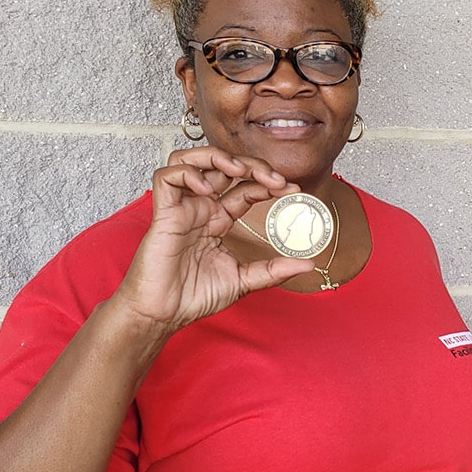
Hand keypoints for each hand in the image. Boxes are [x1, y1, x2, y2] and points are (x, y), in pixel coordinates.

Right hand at [109, 147, 315, 332]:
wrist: (163, 314)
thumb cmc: (194, 297)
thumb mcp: (243, 281)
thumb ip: (273, 270)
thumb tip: (308, 264)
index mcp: (219, 220)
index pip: (246, 188)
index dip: (268, 182)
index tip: (292, 189)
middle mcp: (201, 209)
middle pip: (223, 167)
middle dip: (252, 164)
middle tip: (275, 178)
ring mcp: (181, 208)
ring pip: (190, 160)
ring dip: (216, 157)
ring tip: (239, 169)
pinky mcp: (163, 214)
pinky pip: (166, 177)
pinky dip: (187, 174)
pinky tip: (207, 190)